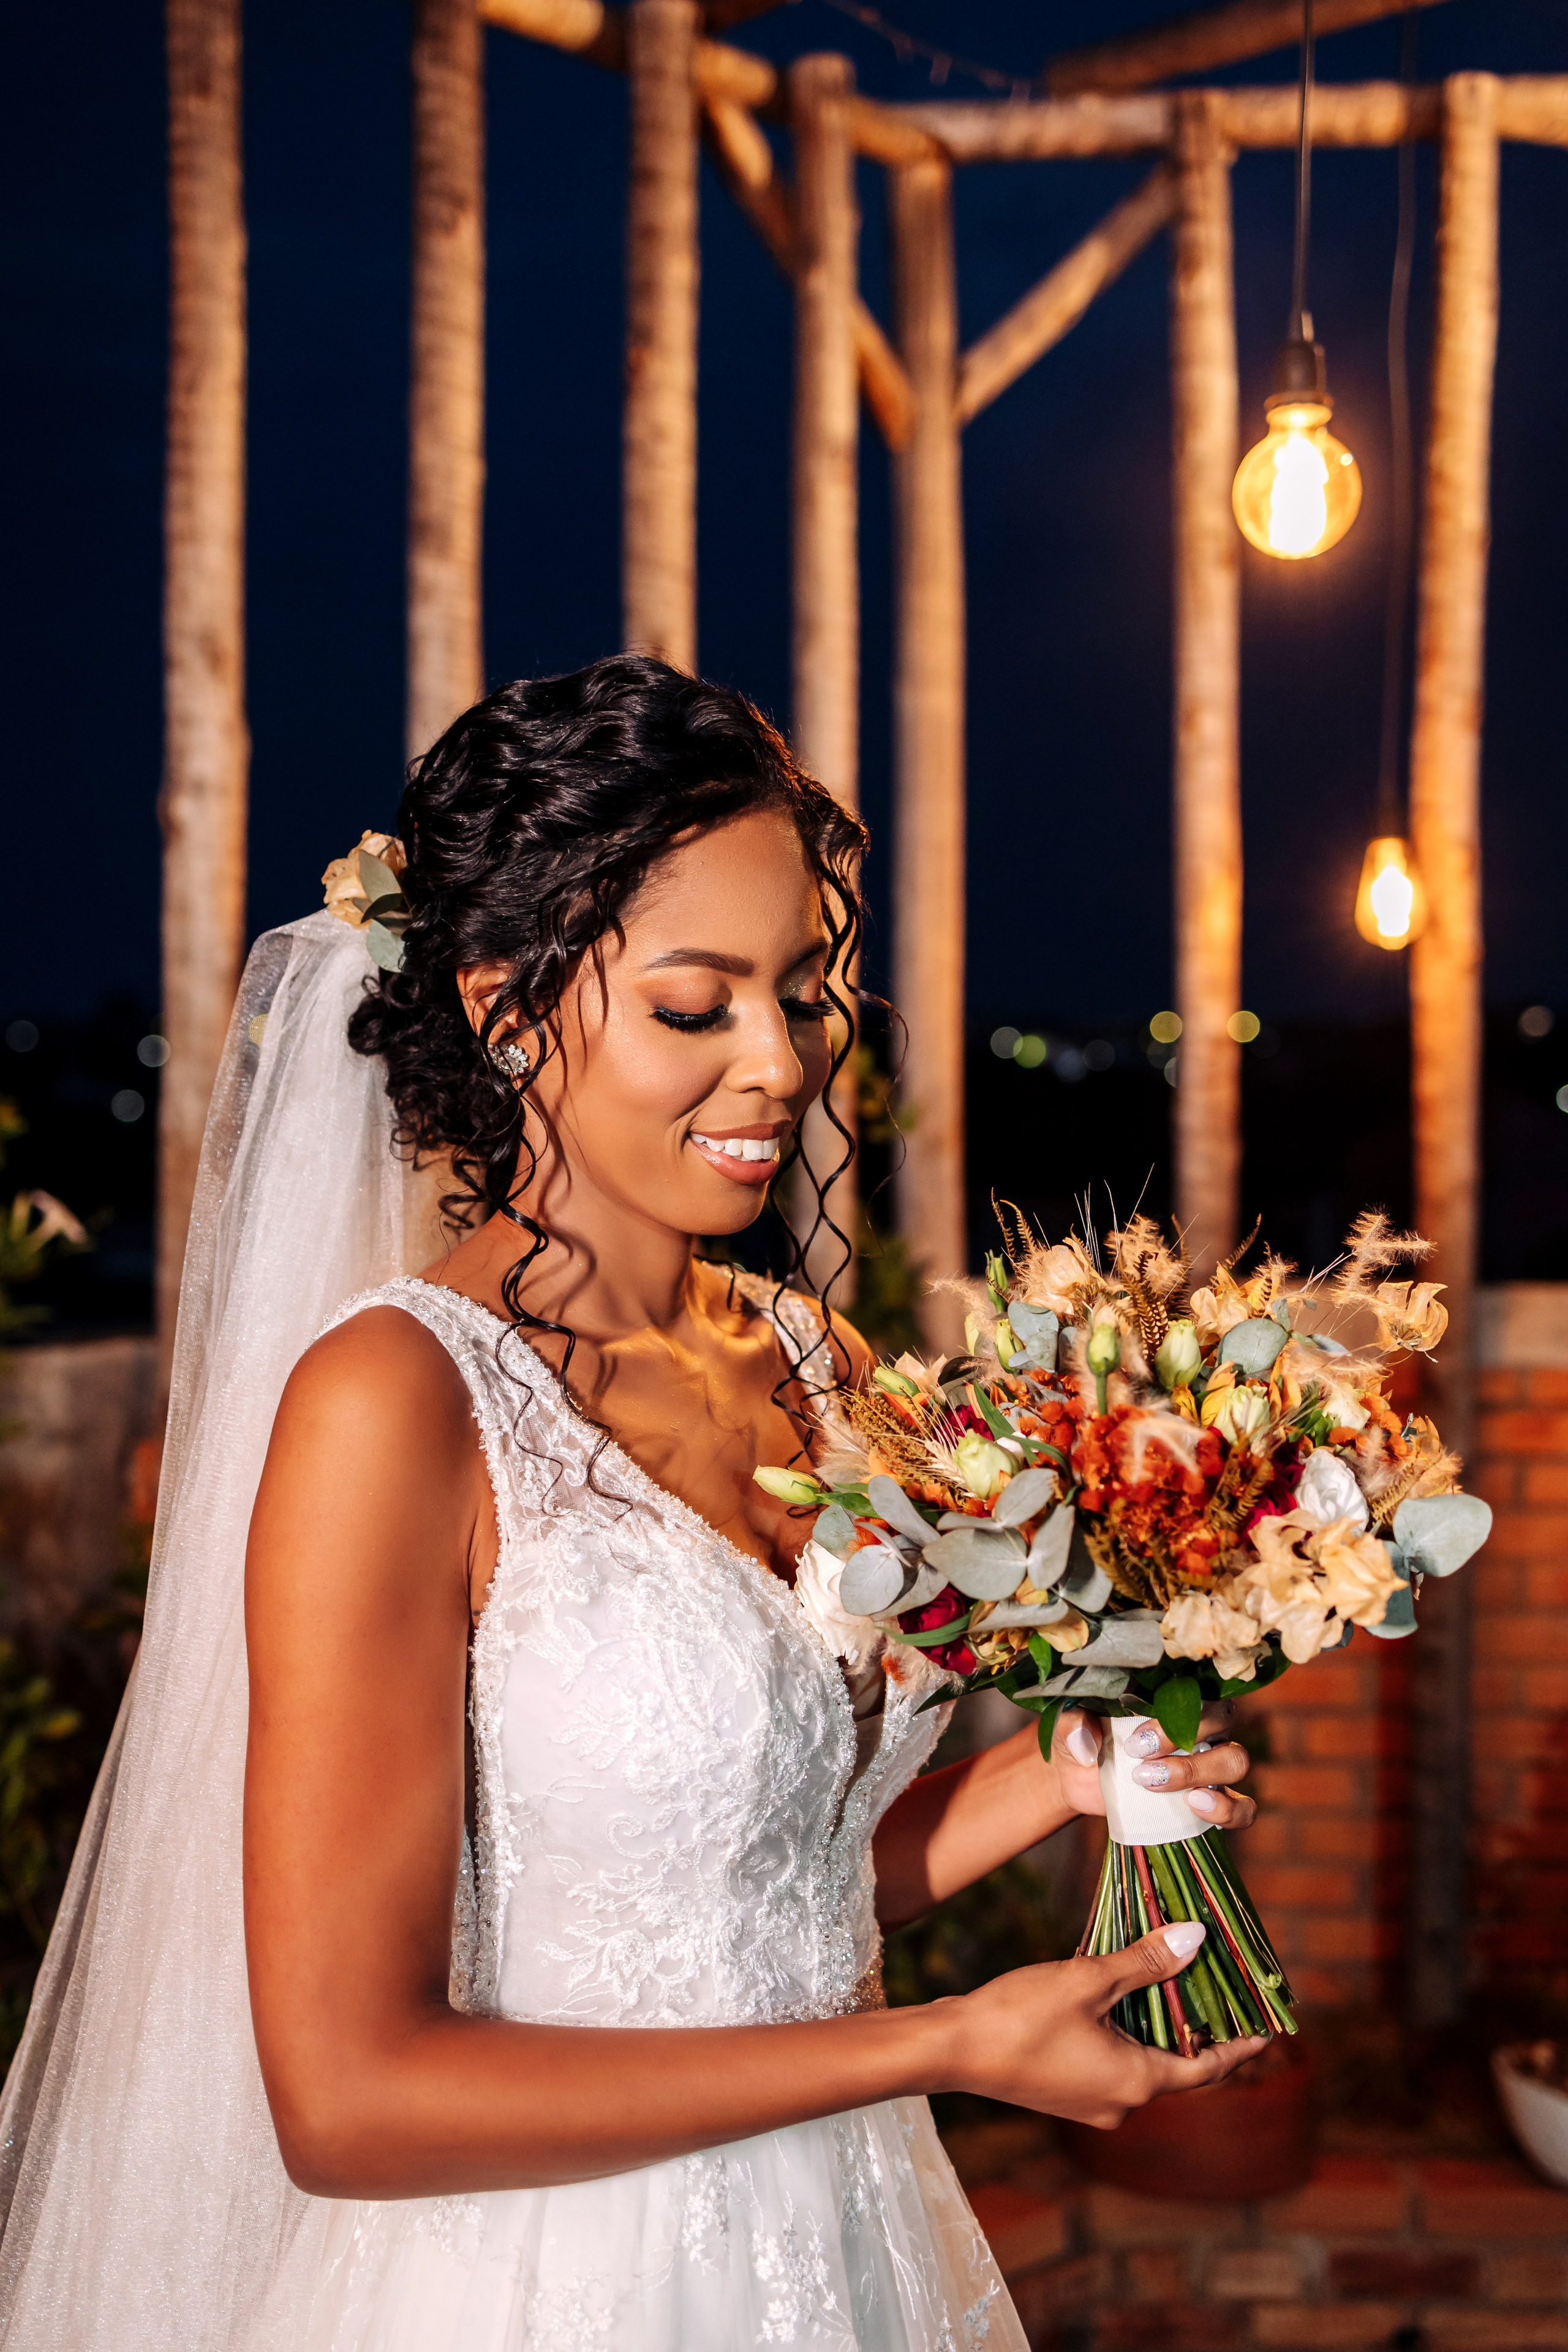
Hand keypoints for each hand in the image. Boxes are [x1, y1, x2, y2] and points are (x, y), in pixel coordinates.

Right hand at [935, 1921, 1267, 2125]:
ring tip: (1172, 1978)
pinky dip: (1126, 2030)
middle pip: (1177, 2064)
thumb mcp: (1088, 1980)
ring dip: (1157, 2023)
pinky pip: (1113, 2061)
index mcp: (1136, 2083)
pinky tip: (1118, 1991)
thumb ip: (1144, 1962)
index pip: (1207, 2068)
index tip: (1269, 2028)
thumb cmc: (1020, 2016)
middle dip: (1196, 2025)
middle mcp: (1120, 2104)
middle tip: (1220, 1986)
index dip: (1240, 2045)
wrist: (953, 2049)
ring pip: (1143, 2061)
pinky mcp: (1066, 2091)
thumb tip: (1196, 1939)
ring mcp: (1091, 2101)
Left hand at [1049, 1701, 1255, 1831]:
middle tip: (1139, 1761)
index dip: (1176, 1712)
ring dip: (1201, 1772)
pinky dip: (1229, 1809)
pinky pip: (1243, 1807)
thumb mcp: (1068, 1727)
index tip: (1135, 1739)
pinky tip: (1197, 1807)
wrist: (1077, 1778)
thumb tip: (1089, 1742)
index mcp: (1172, 1697)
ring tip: (1157, 1784)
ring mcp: (1210, 1764)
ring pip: (1235, 1760)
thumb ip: (1073, 1725)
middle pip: (1223, 1720)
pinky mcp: (1210, 1801)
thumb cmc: (1081, 1738)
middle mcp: (1201, 1725)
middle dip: (1184, 1740)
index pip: (1196, 1690)